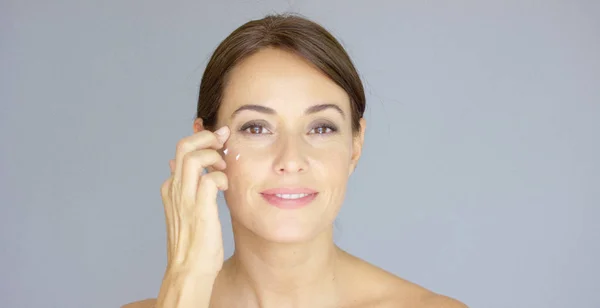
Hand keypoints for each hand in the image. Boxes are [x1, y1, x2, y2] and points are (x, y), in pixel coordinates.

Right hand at [160, 126, 229, 275]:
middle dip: (207, 137)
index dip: (201, 139)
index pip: (182, 150)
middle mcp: (175, 189)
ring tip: (224, 167)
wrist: (189, 269)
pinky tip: (226, 187)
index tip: (219, 140)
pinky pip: (210, 179)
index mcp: (171, 187)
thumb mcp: (183, 209)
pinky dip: (221, 177)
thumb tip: (174, 163)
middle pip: (184, 146)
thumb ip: (182, 186)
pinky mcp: (200, 209)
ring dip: (214, 155)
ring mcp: (186, 198)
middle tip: (223, 141)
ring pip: (194, 157)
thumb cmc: (192, 242)